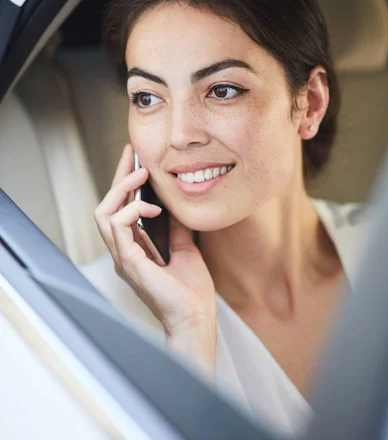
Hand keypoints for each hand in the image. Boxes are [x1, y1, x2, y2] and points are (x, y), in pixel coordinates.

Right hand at [94, 144, 216, 373]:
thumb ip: (174, 228)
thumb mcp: (185, 248)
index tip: (134, 159)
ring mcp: (122, 258)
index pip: (120, 210)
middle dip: (118, 177)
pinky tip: (155, 208)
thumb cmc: (191, 292)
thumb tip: (173, 206)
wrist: (196, 319)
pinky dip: (133, 211)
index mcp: (133, 250)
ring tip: (141, 175)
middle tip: (131, 154)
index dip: (124, 184)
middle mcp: (123, 253)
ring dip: (122, 190)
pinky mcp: (128, 263)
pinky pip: (117, 227)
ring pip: (104, 214)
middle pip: (106, 207)